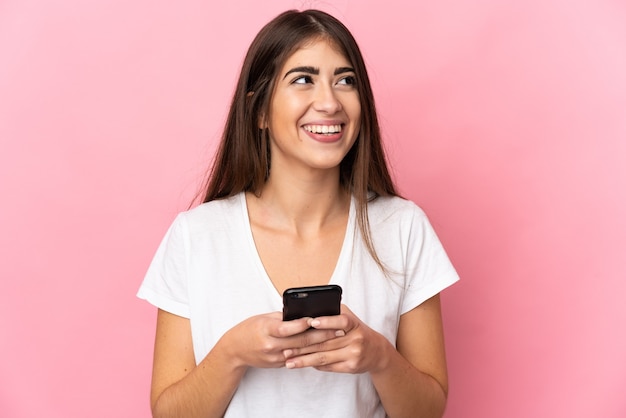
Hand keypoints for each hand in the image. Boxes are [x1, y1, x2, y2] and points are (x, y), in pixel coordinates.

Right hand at [221, 312, 345, 369]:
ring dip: (320, 345)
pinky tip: (323, 348)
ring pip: (302, 351)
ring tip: (335, 338)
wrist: (235, 350)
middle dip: (321, 335)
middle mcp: (271, 345)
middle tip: (338, 329)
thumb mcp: (264, 318)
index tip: (317, 319)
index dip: (303, 324)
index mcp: (266, 330)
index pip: (287, 327)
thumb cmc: (250, 329)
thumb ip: (283, 317)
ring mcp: (275, 357)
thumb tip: (303, 313)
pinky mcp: (278, 364)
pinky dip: (310, 352)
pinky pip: (297, 358)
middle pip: (300, 341)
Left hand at [282, 305, 390, 373]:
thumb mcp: (350, 318)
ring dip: (304, 360)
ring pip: (324, 357)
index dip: (326, 321)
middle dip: (303, 346)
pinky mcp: (351, 367)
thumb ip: (333, 314)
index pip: (341, 321)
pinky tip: (301, 364)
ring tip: (289, 360)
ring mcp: (354, 354)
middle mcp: (356, 339)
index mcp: (354, 324)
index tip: (311, 322)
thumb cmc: (357, 330)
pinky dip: (314, 365)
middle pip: (326, 342)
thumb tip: (308, 312)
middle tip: (286, 347)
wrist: (377, 351)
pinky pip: (329, 367)